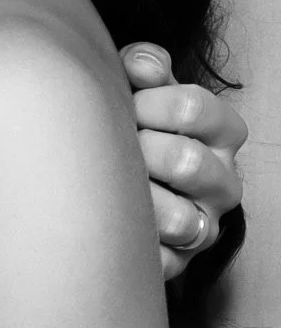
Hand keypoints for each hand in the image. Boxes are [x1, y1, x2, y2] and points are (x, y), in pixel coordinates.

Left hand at [122, 42, 247, 278]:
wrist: (105, 186)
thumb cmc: (130, 129)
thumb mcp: (139, 90)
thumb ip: (143, 68)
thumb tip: (140, 64)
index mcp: (219, 133)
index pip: (196, 107)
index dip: (149, 102)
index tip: (126, 106)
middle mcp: (222, 182)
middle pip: (188, 162)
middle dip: (140, 151)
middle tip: (115, 149)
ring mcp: (203, 226)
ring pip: (179, 220)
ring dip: (134, 201)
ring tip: (108, 189)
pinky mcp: (178, 264)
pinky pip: (159, 262)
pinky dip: (130, 246)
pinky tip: (110, 227)